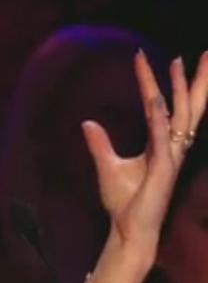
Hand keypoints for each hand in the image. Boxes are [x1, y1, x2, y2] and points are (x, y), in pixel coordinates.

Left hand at [82, 51, 207, 261]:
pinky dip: (158, 117)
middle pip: (188, 106)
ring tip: (179, 62)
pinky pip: (161, 136)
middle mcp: (171, 146)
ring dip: (180, 88)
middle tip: (206, 52)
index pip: (161, 104)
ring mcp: (170, 156)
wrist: (128, 229)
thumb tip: (87, 122)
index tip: (142, 55)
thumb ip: (100, 143)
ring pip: (180, 115)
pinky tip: (155, 99)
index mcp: (161, 144)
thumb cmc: (124, 202)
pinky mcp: (162, 168)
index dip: (153, 80)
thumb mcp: (107, 166)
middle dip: (197, 79)